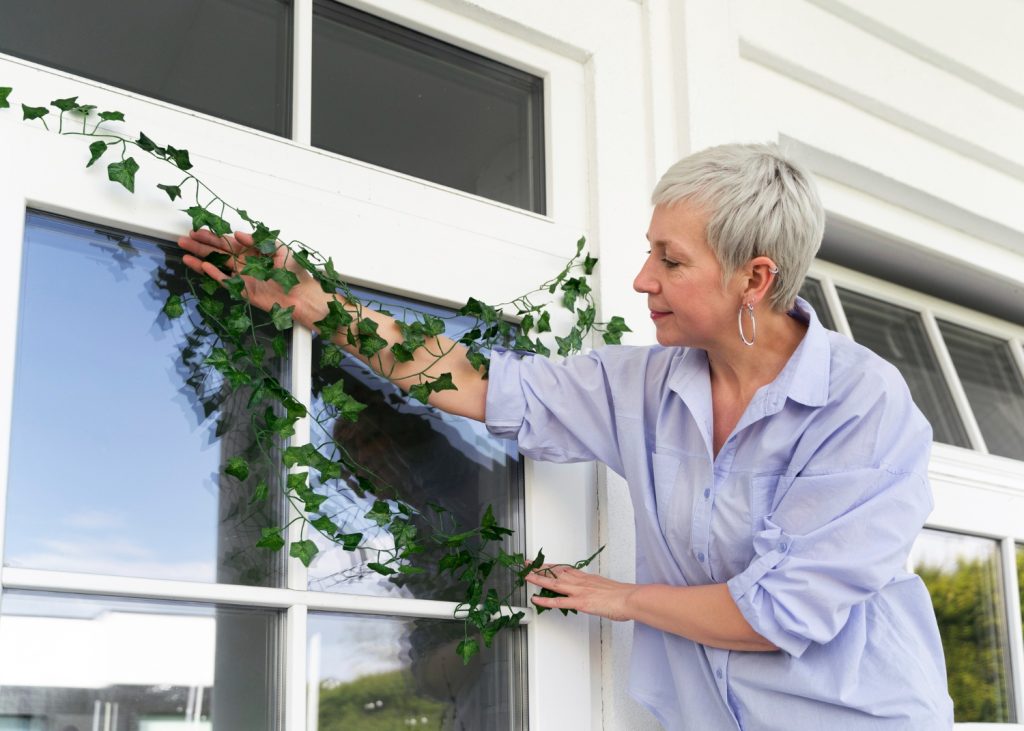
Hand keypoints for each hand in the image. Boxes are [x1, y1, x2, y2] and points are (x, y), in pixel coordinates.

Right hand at [177, 229, 328, 327]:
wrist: (302, 295)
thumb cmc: (294, 271)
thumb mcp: (279, 248)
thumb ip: (258, 240)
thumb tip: (238, 234)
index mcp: (252, 251)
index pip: (227, 242)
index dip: (212, 237)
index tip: (197, 231)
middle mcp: (244, 263)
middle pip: (218, 252)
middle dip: (200, 246)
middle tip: (183, 240)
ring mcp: (241, 277)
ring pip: (217, 266)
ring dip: (201, 260)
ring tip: (184, 253)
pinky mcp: (242, 290)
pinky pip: (225, 281)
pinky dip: (214, 273)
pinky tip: (202, 266)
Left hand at [525, 564, 637, 620]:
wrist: (629, 598)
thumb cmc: (623, 595)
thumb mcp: (608, 588)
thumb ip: (597, 589)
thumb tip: (596, 593)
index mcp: (587, 578)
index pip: (565, 569)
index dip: (552, 566)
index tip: (543, 564)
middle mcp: (581, 581)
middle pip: (556, 572)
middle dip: (540, 568)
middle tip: (528, 563)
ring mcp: (579, 591)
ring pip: (553, 583)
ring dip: (538, 579)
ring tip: (525, 576)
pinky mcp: (580, 602)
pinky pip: (558, 601)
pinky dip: (545, 599)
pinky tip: (535, 598)